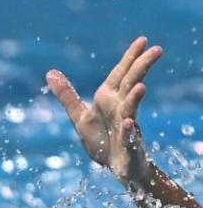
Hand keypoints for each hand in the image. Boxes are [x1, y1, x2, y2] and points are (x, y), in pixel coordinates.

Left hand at [46, 36, 161, 182]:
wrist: (118, 168)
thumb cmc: (101, 140)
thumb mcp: (80, 116)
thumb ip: (67, 95)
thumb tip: (50, 72)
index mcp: (109, 99)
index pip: (120, 73)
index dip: (130, 57)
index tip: (143, 39)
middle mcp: (121, 108)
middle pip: (131, 83)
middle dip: (142, 67)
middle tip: (158, 49)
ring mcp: (127, 126)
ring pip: (132, 108)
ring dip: (135, 98)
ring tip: (140, 86)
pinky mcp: (129, 146)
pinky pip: (129, 137)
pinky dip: (128, 130)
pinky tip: (128, 123)